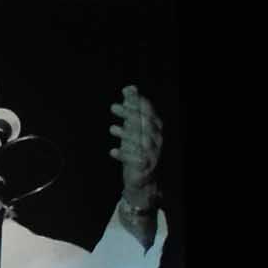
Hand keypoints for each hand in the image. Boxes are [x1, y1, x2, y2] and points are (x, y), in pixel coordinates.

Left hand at [109, 85, 162, 207]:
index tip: (126, 92)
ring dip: (126, 134)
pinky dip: (124, 155)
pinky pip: (135, 159)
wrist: (143, 178)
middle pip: (145, 123)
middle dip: (130, 113)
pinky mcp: (144, 166)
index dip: (138, 101)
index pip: (148, 111)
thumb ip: (132, 110)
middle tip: (113, 107)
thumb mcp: (133, 128)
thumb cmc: (137, 149)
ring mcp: (152, 153)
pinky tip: (112, 151)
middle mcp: (156, 138)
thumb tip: (129, 88)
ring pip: (141, 141)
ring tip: (112, 129)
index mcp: (154, 128)